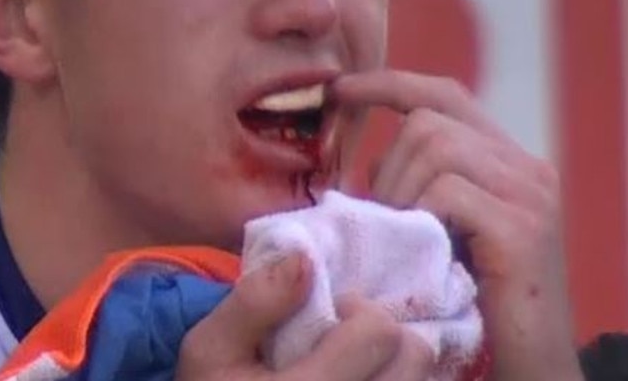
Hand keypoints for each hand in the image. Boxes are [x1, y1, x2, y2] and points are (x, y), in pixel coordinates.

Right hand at [177, 252, 436, 380]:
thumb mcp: (207, 351)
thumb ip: (254, 302)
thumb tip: (305, 259)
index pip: (380, 331)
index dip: (356, 310)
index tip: (329, 316)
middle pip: (416, 356)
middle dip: (385, 336)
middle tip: (345, 341)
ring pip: (419, 379)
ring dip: (393, 365)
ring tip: (352, 368)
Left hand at [331, 70, 584, 380]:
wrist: (529, 369)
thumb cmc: (472, 306)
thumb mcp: (440, 233)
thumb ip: (415, 190)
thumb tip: (359, 160)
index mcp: (508, 162)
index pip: (444, 93)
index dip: (388, 84)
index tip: (338, 90)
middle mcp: (528, 168)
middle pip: (430, 120)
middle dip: (387, 165)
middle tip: (384, 221)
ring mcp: (531, 195)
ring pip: (436, 147)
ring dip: (399, 194)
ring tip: (405, 242)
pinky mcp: (524, 229)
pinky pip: (448, 192)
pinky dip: (420, 218)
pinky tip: (424, 255)